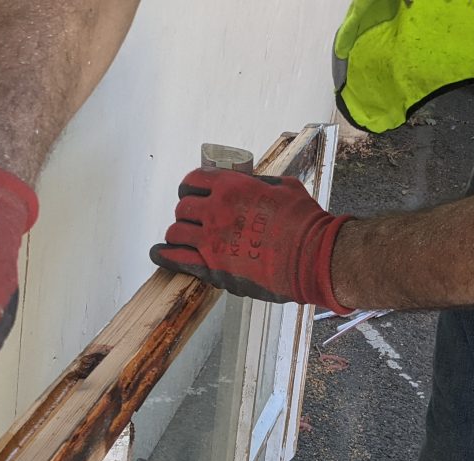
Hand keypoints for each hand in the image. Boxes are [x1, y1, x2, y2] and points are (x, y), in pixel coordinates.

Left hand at [150, 169, 354, 313]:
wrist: (314, 258)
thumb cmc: (306, 223)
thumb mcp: (284, 187)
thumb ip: (259, 183)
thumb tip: (250, 183)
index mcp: (231, 186)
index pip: (192, 181)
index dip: (190, 189)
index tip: (192, 196)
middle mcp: (216, 210)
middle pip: (182, 208)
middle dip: (187, 214)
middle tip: (194, 222)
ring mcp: (211, 240)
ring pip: (175, 232)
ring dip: (178, 234)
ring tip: (181, 239)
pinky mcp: (212, 267)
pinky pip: (175, 258)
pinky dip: (163, 254)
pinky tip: (159, 253)